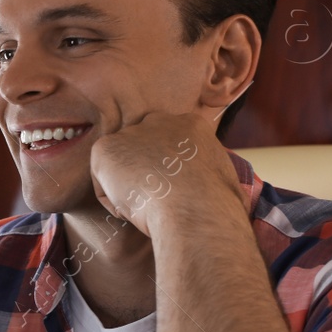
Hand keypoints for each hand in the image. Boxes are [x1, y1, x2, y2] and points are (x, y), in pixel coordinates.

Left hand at [88, 111, 238, 236]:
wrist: (194, 206)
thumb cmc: (217, 204)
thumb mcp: (226, 180)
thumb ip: (211, 176)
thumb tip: (227, 195)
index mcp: (192, 125)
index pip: (170, 143)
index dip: (167, 170)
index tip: (172, 191)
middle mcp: (160, 121)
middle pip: (142, 149)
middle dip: (144, 173)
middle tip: (155, 200)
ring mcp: (130, 133)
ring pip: (122, 169)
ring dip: (130, 191)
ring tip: (149, 209)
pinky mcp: (105, 148)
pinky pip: (104, 185)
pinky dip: (115, 204)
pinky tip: (133, 210)